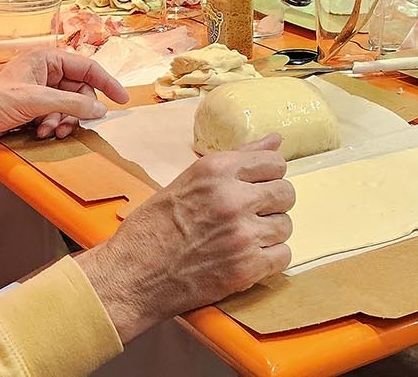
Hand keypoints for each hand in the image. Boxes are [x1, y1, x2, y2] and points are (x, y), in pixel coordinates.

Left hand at [0, 49, 127, 156]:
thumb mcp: (34, 101)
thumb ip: (71, 103)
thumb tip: (101, 108)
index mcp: (44, 59)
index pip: (86, 66)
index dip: (106, 82)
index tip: (122, 100)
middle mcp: (42, 73)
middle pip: (78, 90)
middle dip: (77, 110)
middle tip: (69, 126)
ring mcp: (35, 92)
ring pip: (67, 106)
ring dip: (63, 122)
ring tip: (49, 132)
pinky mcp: (28, 110)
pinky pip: (54, 117)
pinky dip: (53, 127)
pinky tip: (41, 134)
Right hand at [76, 134, 293, 342]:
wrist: (131, 276)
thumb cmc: (153, 228)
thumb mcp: (189, 181)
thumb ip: (237, 159)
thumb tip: (275, 140)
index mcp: (216, 170)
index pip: (274, 162)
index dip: (268, 176)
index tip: (257, 187)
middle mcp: (233, 198)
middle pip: (286, 193)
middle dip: (272, 204)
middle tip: (250, 215)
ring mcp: (242, 234)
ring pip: (285, 225)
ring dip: (269, 233)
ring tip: (242, 239)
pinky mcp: (246, 268)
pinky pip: (283, 256)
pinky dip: (269, 259)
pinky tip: (247, 258)